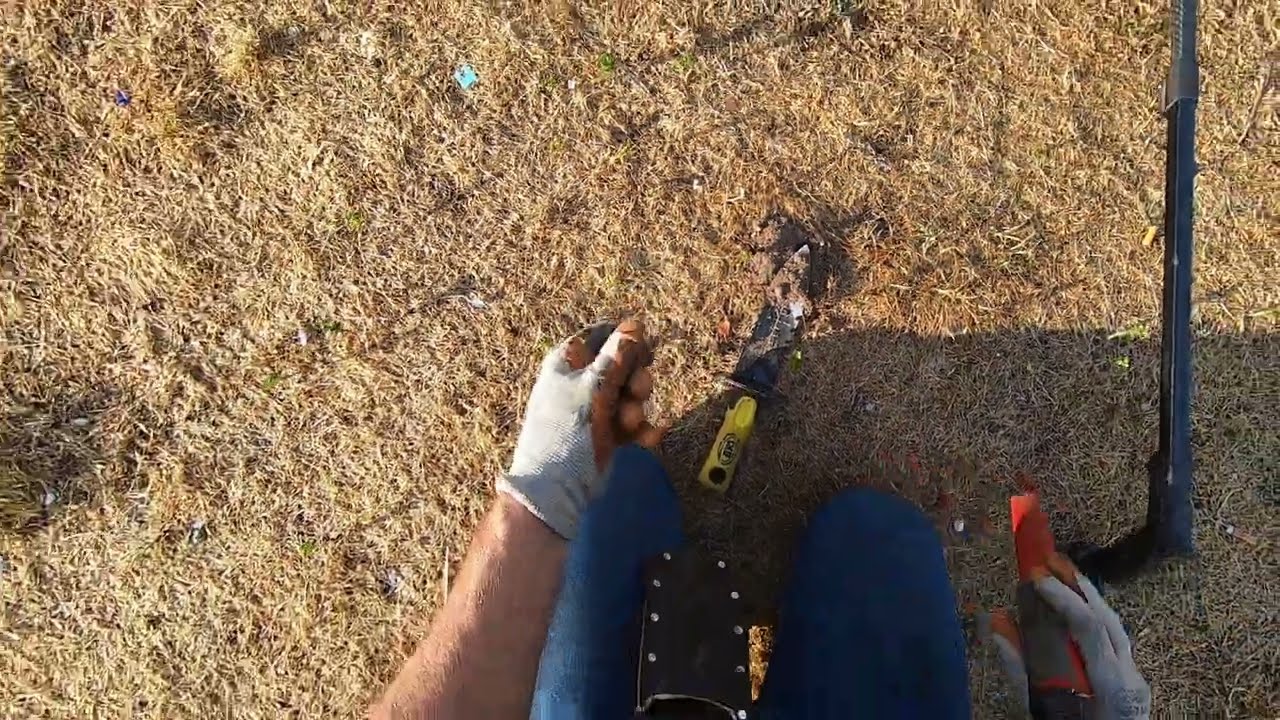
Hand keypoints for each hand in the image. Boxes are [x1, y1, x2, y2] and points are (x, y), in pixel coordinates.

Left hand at [497, 319, 663, 538]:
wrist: (557, 488)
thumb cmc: (569, 429)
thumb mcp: (594, 387)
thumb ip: (618, 355)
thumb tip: (636, 323)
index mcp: (569, 361)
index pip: (602, 336)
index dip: (626, 341)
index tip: (644, 352)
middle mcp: (581, 381)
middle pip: (622, 364)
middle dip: (636, 379)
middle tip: (638, 393)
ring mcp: (593, 408)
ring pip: (630, 394)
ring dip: (637, 407)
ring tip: (630, 425)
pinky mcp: (605, 433)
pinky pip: (631, 421)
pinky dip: (640, 429)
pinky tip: (646, 438)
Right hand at [981, 555, 1151, 719]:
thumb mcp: (1042, 712)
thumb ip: (1019, 673)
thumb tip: (996, 629)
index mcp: (1111, 685)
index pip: (1089, 626)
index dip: (1062, 597)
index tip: (1035, 577)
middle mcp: (1131, 677)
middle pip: (1108, 619)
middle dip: (1078, 587)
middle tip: (1048, 561)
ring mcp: (1137, 681)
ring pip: (1116, 628)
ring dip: (1088, 600)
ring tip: (1061, 577)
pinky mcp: (1134, 687)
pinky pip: (1114, 644)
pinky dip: (1093, 622)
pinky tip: (1074, 615)